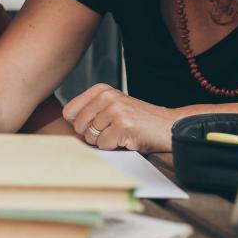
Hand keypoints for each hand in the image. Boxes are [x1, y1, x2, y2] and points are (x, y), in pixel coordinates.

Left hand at [62, 83, 178, 152]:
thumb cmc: (139, 120)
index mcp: (100, 90)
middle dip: (92, 135)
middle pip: (78, 126)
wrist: (168, 126)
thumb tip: (68, 127)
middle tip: (112, 130)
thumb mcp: (112, 107)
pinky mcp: (122, 125)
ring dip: (104, 141)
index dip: (79, 124)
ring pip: (90, 136)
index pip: (69, 111)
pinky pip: (103, 144)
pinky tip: (126, 138)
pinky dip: (114, 147)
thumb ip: (90, 112)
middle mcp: (106, 96)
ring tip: (121, 133)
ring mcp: (114, 110)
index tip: (95, 124)